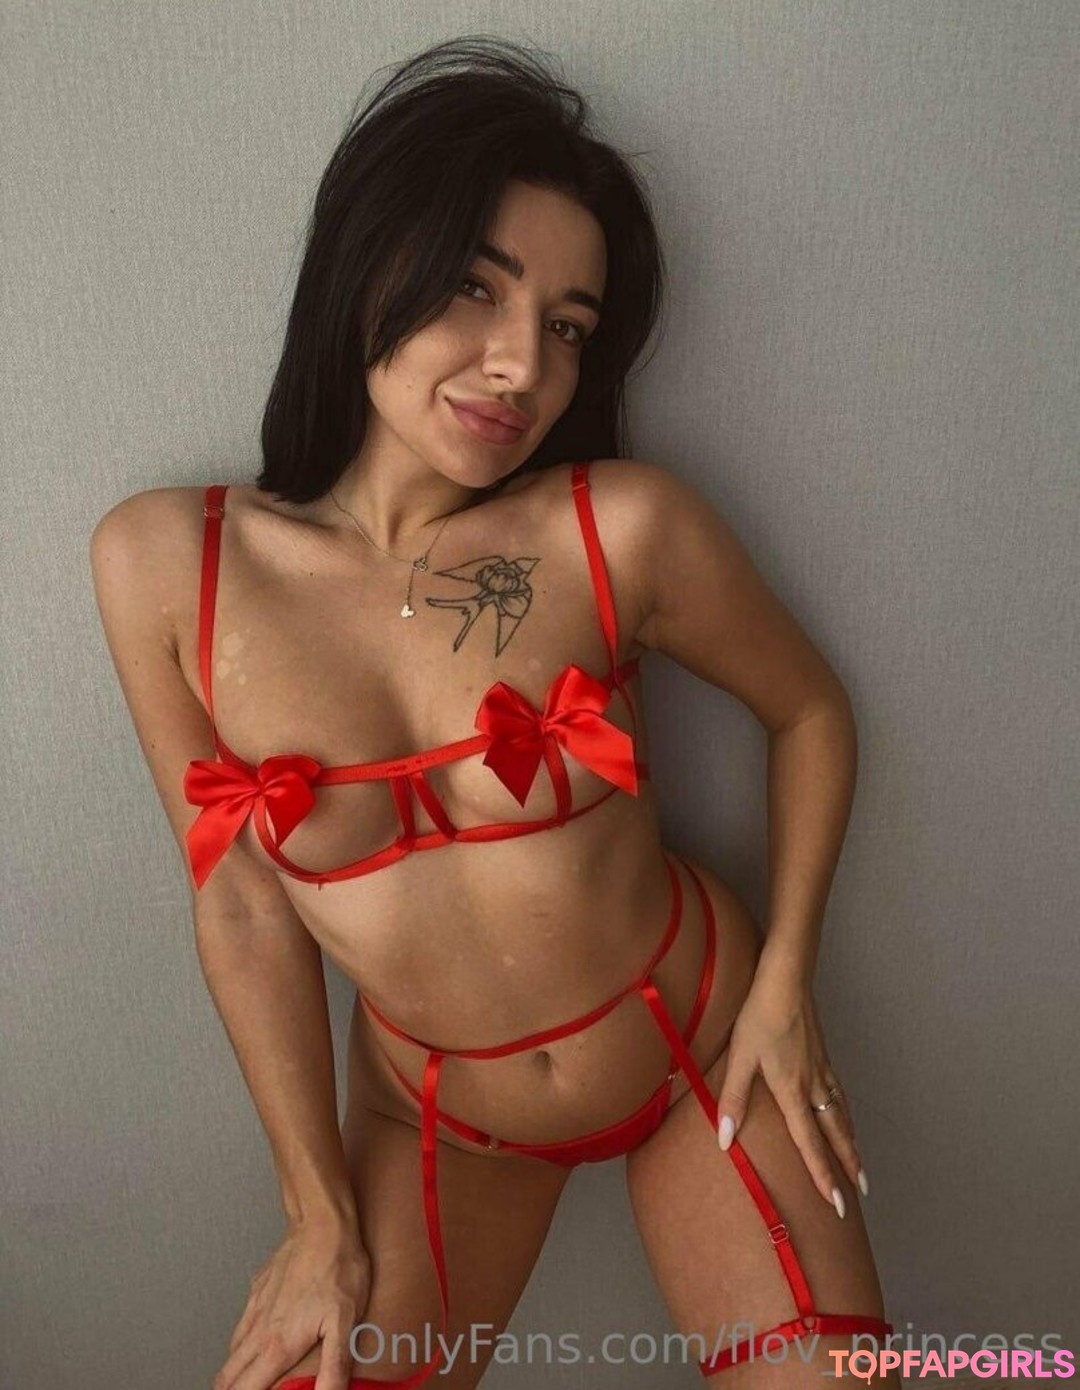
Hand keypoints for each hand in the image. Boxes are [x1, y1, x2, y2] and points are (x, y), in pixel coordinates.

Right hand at [213, 1215, 372, 1389]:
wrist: (322, 1223)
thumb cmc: (338, 1268)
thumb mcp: (345, 1322)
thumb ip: (333, 1368)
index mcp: (278, 1345)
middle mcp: (260, 1331)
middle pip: (228, 1378)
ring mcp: (255, 1308)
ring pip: (232, 1353)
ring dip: (232, 1373)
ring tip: (244, 1383)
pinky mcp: (258, 1291)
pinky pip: (241, 1326)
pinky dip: (239, 1345)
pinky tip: (253, 1344)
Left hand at [714, 962, 868, 1216]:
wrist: (786, 980)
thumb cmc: (759, 1016)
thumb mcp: (740, 1057)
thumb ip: (733, 1099)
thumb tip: (723, 1139)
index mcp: (793, 1091)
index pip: (810, 1143)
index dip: (823, 1176)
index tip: (837, 1204)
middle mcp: (813, 1085)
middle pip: (836, 1134)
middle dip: (849, 1165)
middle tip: (862, 1193)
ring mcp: (822, 1069)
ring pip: (842, 1114)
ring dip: (852, 1142)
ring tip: (860, 1163)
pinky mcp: (823, 1055)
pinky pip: (840, 1094)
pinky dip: (847, 1114)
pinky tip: (844, 1114)